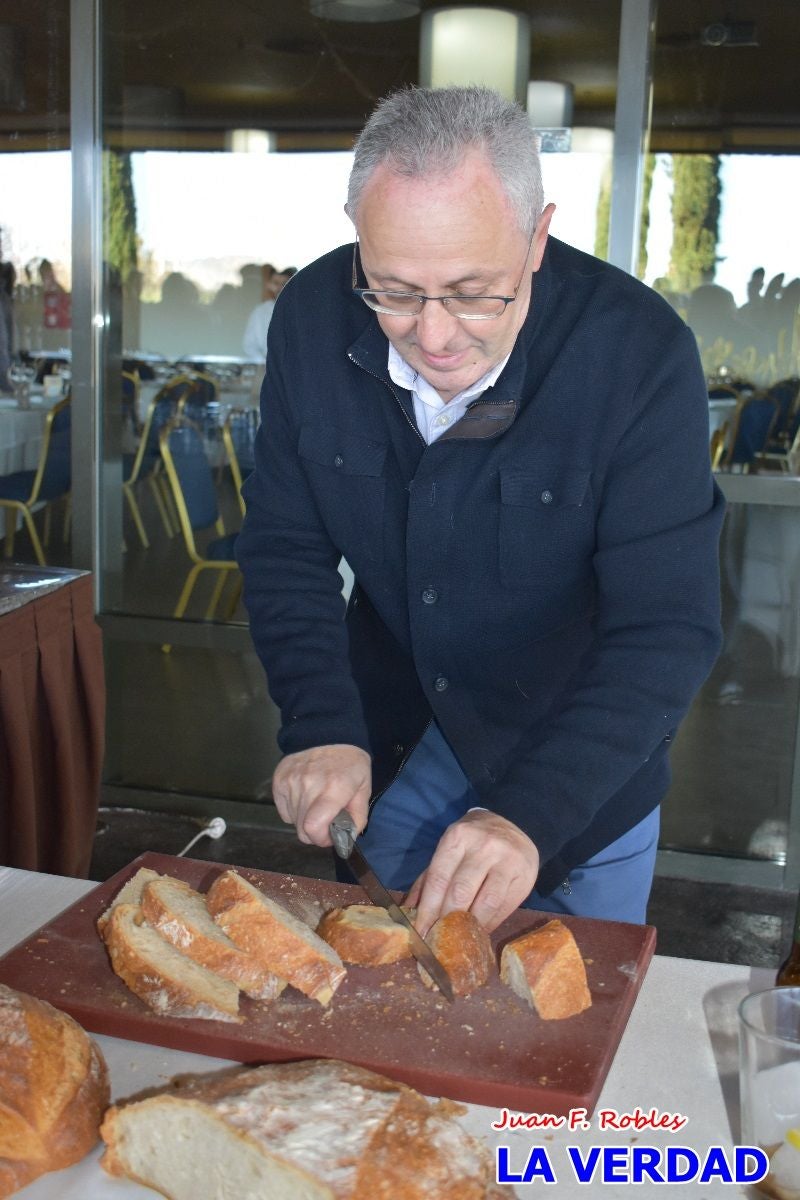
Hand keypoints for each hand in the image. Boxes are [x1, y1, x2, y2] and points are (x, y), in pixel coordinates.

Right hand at [271, 744, 370, 846]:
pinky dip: (294, 810)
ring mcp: (291, 781)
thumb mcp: (364, 788)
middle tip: (325, 822)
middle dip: (315, 833)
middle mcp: (309, 784)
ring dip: (305, 820)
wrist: (328, 733)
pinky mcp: (279, 779)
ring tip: (316, 804)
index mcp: (334, 788)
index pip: (313, 827)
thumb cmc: (350, 764)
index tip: (329, 836)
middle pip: (302, 829)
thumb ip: (358, 817)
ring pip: (293, 821)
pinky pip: (283, 811)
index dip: (321, 839)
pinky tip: (305, 796)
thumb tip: (346, 838)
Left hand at [405, 810, 538, 933]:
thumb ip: (428, 878)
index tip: (420, 932)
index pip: (439, 879)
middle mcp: (483, 846)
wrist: (512, 825)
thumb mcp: (449, 849)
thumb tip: (409, 910)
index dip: (428, 909)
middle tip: (438, 940)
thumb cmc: (472, 842)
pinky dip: (489, 924)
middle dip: (447, 921)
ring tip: (460, 939)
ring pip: (486, 903)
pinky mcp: (525, 875)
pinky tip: (480, 931)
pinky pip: (504, 907)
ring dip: (470, 926)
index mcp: (458, 837)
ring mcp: (507, 860)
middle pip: (461, 892)